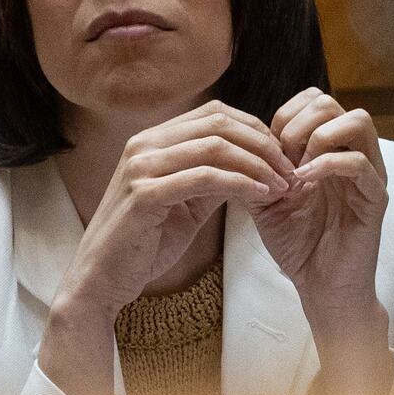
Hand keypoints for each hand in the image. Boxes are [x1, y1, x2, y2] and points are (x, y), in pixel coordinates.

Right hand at [58, 101, 295, 318]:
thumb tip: (255, 163)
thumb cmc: (145, 242)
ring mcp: (141, 167)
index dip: (255, 129)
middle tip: (291, 169)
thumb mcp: (186, 202)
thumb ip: (213, 178)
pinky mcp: (144, 195)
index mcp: (153, 140)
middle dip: (263, 144)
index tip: (283, 156)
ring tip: (282, 185)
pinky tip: (262, 195)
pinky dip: (240, 183)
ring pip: (215, 147)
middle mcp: (144, 145)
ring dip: (257, 164)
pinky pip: (204, 178)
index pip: (215, 114)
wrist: (102, 280)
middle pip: (219, 123)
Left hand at [248, 88, 388, 337]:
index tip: (268, 149)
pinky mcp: (375, 198)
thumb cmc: (298, 241)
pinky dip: (326, 166)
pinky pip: (359, 163)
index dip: (285, 115)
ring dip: (317, 137)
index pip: (313, 100)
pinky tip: (303, 184)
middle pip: (332, 102)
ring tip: (297, 166)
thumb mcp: (266, 198)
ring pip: (357, 121)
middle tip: (281, 156)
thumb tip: (233, 140)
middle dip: (298, 123)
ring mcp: (369, 173)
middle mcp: (353, 153)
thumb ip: (257, 167)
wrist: (319, 284)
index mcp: (329, 148)